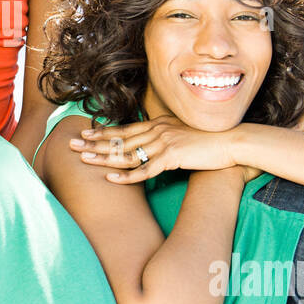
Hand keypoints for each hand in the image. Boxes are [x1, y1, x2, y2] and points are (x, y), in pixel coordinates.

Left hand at [71, 115, 243, 182]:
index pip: (125, 129)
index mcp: (158, 124)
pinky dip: (127, 176)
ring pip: (127, 153)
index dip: (103, 132)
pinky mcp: (173, 157)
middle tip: (71, 143)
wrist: (232, 142)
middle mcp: (157, 130)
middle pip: (119, 138)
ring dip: (103, 157)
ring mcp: (164, 142)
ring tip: (83, 159)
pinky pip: (145, 169)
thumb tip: (152, 147)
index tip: (84, 133)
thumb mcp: (181, 135)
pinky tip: (111, 179)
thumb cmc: (208, 142)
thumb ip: (164, 138)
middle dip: (94, 142)